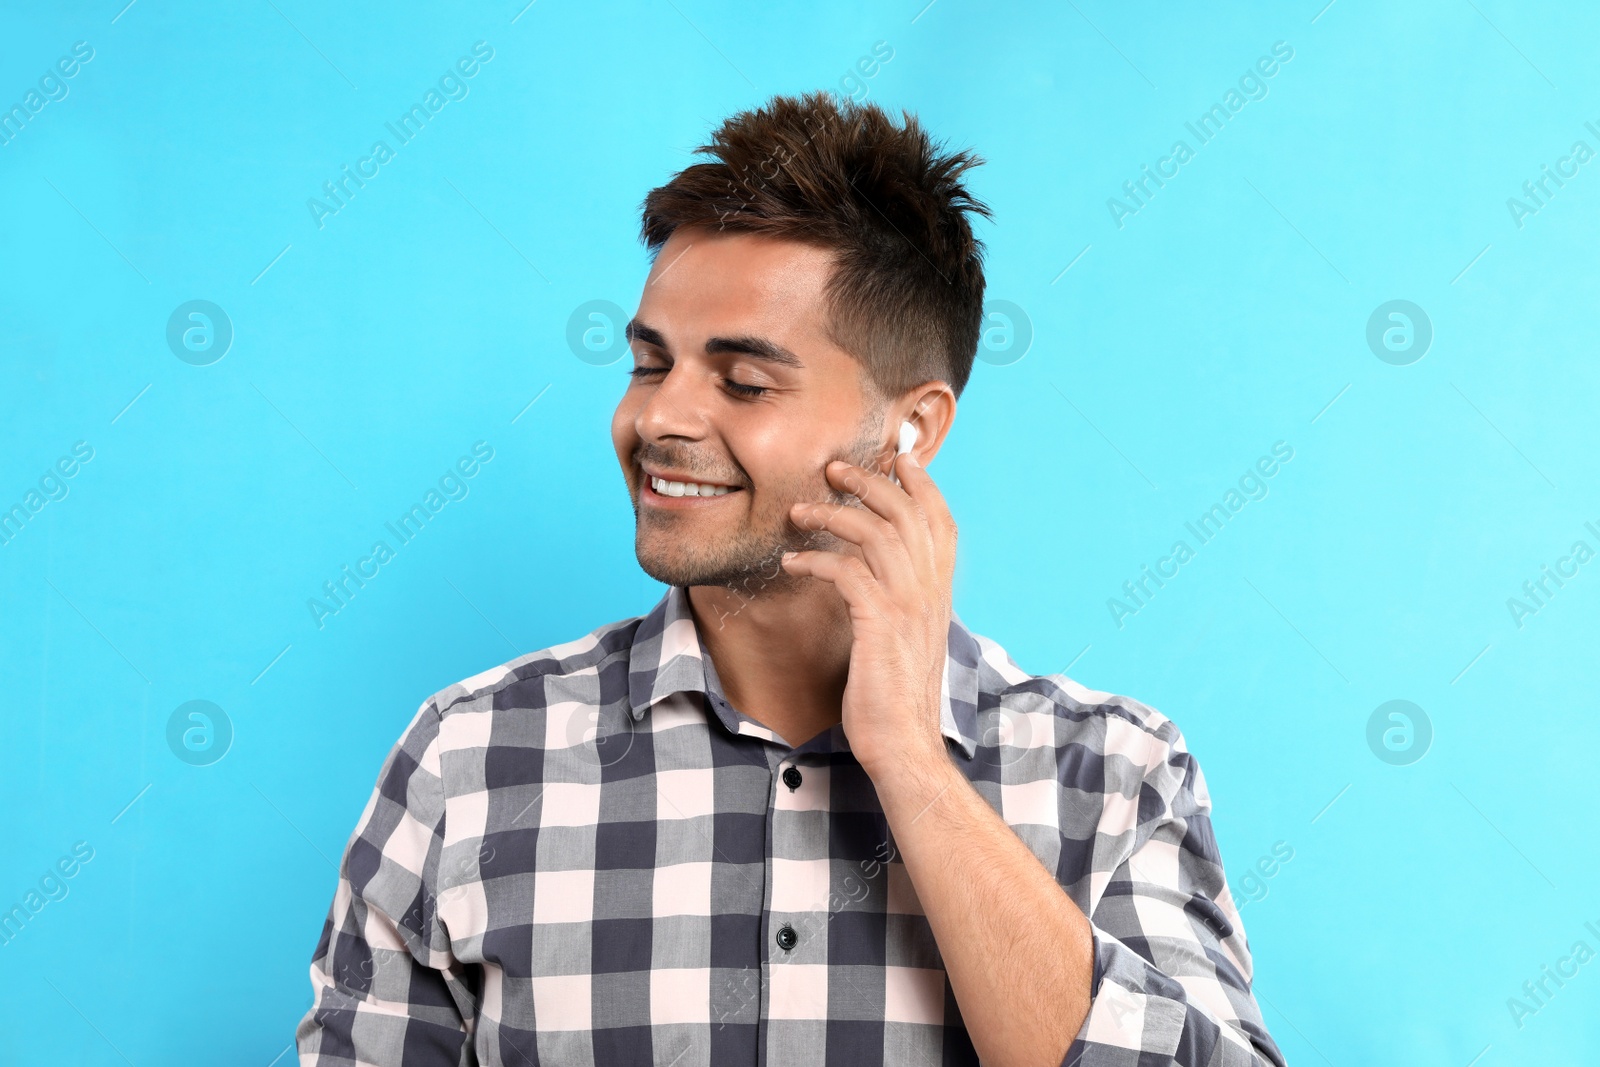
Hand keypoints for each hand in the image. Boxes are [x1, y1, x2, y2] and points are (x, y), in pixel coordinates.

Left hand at [780, 451, 957, 778]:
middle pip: (907, 514)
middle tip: (835, 468)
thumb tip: (876, 575)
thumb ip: (900, 601)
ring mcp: (907, 607)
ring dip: (833, 514)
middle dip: (870, 482)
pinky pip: (847, 571)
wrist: (904, 745)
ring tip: (798, 511)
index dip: (923, 485)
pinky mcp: (878, 625)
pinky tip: (791, 561)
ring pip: (876, 533)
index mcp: (939, 593)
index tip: (898, 459)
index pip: (941, 521)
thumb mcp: (905, 638)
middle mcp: (929, 592)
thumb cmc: (895, 695)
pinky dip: (815, 558)